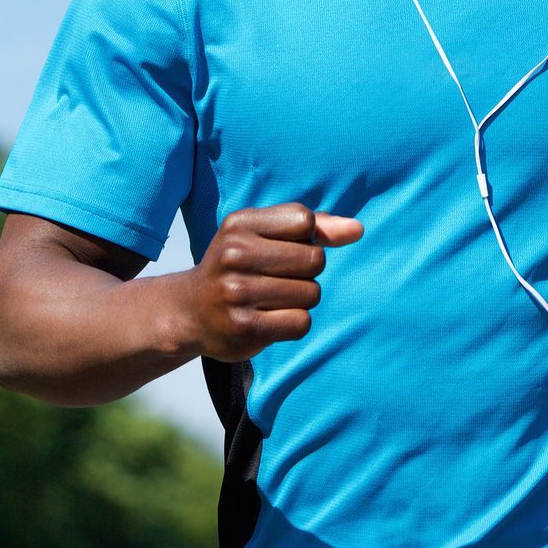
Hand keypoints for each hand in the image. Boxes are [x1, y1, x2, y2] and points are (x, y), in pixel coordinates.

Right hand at [170, 203, 362, 361]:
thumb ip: (315, 227)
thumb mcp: (265, 235)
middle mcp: (234, 254)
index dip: (306, 238)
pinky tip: (270, 319)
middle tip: (278, 278)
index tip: (282, 248)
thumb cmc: (239, 266)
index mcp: (239, 224)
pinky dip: (294, 323)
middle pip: (315, 259)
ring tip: (272, 299)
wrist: (190, 312)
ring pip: (312, 293)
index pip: (305, 220)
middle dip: (308, 271)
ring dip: (302, 299)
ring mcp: (237, 292)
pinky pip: (302, 323)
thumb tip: (358, 229)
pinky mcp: (244, 327)